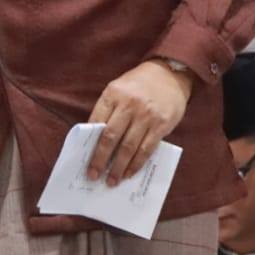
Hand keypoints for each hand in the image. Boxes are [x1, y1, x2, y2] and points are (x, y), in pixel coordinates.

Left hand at [86, 59, 193, 185]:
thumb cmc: (139, 85)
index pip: (96, 122)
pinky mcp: (161, 125)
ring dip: (118, 167)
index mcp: (113, 94)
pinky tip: (129, 173)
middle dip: (100, 160)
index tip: (85, 161)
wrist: (169, 74)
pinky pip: (146, 149)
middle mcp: (129, 104)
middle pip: (110, 138)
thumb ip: (108, 110)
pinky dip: (136, 164)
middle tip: (94, 176)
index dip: (89, 144)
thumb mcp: (118, 89)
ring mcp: (146, 116)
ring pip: (128, 147)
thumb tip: (95, 140)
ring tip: (112, 180)